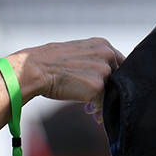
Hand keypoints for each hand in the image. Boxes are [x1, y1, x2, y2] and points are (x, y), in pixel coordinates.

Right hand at [8, 37, 123, 111]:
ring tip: (92, 108)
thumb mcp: (79, 52)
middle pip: (119, 78)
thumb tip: (105, 75)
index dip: (115, 78)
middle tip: (100, 101)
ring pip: (112, 92)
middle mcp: (107, 54)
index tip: (109, 87)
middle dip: (111, 91)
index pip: (120, 63)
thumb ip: (95, 60)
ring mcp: (104, 71)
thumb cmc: (51, 62)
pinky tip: (89, 111)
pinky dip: (98, 110)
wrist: (35, 69)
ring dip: (104, 102)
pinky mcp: (97, 87)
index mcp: (103, 44)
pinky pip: (104, 104)